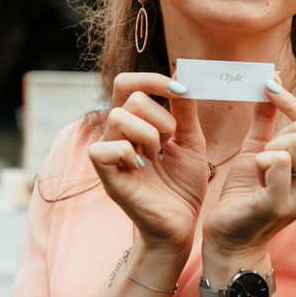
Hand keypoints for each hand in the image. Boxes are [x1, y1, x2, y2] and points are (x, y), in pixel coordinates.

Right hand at [88, 73, 207, 251]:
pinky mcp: (106, 176)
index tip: (180, 90)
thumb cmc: (183, 184)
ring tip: (158, 157)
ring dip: (150, 135)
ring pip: (119, 117)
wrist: (181, 224)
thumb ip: (184, 109)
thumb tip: (184, 72)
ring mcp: (109, 154)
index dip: (152, 79)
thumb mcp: (190, 140)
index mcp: (135, 122)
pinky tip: (142, 168)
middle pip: (131, 96)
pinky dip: (131, 153)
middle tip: (170, 143)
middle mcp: (117, 133)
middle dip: (161, 117)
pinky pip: (108, 147)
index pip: (128, 83)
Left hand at [202, 83, 295, 259]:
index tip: (268, 87)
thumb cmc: (248, 194)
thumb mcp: (261, 150)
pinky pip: (278, 160)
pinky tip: (256, 177)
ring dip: (267, 149)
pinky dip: (261, 160)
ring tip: (259, 172)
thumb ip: (269, 117)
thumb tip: (273, 79)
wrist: (231, 239)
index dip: (293, 102)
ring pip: (294, 141)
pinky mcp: (281, 204)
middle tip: (263, 158)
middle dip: (279, 134)